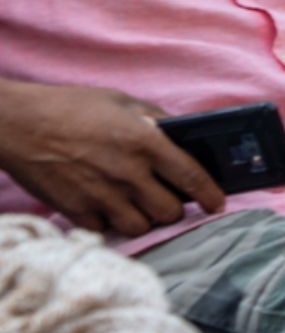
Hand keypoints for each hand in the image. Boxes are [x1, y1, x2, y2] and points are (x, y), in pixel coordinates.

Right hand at [0, 78, 224, 236]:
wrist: (15, 123)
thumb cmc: (69, 107)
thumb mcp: (120, 102)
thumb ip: (155, 121)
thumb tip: (184, 138)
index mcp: (144, 142)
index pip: (192, 177)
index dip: (211, 194)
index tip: (217, 203)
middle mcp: (126, 172)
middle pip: (169, 211)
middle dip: (173, 208)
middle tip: (167, 199)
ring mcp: (100, 195)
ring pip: (140, 227)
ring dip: (144, 219)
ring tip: (137, 205)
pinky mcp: (75, 210)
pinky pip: (106, 230)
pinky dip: (110, 223)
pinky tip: (106, 207)